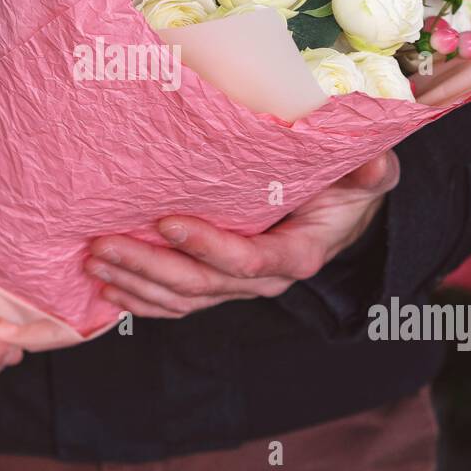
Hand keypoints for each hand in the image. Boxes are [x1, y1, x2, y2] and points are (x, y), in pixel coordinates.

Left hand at [84, 151, 398, 318]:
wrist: (338, 216)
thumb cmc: (347, 189)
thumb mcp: (366, 176)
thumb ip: (371, 173)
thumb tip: (375, 166)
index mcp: (297, 254)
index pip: (247, 261)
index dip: (206, 246)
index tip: (166, 221)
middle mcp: (264, 281)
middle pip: (200, 285)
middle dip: (148, 267)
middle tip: (104, 244)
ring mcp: (237, 288)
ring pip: (181, 299)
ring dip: (134, 282)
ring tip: (95, 259)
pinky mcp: (218, 287)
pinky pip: (176, 304)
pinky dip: (140, 299)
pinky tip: (108, 286)